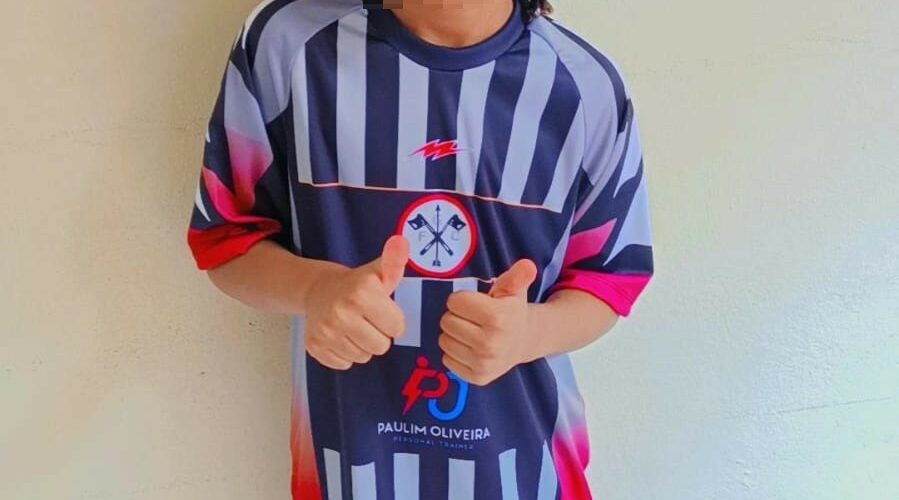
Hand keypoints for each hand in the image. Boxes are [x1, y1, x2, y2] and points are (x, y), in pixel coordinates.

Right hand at [305, 236, 409, 369]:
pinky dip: (345, 354)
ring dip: (362, 345)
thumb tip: (401, 242)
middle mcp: (341, 312)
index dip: (392, 320)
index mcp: (362, 292)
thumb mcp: (378, 271)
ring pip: (363, 357)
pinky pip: (344, 364)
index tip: (381, 309)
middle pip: (381, 346)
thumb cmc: (357, 284)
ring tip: (354, 326)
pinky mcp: (314, 346)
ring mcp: (325, 331)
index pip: (397, 328)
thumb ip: (394, 260)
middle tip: (368, 320)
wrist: (318, 289)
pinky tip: (341, 335)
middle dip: (379, 335)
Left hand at [438, 259, 538, 385]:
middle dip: (457, 316)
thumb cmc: (511, 311)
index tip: (476, 304)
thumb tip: (527, 265)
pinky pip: (446, 360)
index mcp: (497, 317)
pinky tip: (471, 348)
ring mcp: (483, 363)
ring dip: (454, 334)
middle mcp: (490, 343)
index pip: (454, 302)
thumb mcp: (514, 290)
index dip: (463, 299)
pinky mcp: (477, 378)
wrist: (524, 341)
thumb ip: (517, 276)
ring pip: (444, 341)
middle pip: (446, 321)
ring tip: (472, 332)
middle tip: (474, 319)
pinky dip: (455, 353)